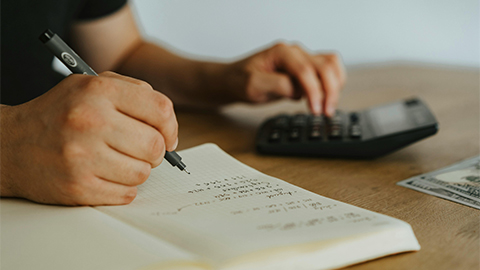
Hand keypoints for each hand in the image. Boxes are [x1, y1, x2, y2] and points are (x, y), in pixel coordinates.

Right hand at [0, 72, 177, 204]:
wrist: (10, 145)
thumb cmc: (59, 114)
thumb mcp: (91, 85)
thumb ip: (133, 92)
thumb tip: (167, 122)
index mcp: (98, 92)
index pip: (160, 110)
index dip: (171, 127)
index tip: (168, 136)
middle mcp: (90, 121)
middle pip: (155, 146)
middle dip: (155, 152)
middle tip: (142, 151)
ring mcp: (82, 157)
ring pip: (143, 172)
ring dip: (137, 170)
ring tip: (118, 162)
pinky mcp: (77, 187)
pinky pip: (126, 194)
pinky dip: (123, 188)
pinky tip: (106, 176)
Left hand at [224, 43, 345, 115]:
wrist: (234, 80)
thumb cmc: (240, 81)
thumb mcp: (252, 86)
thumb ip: (277, 85)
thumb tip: (298, 91)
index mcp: (281, 52)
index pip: (305, 70)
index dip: (314, 91)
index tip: (315, 110)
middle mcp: (295, 52)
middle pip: (324, 66)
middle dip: (329, 91)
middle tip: (326, 112)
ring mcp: (302, 58)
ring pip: (331, 65)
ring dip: (335, 86)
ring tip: (328, 107)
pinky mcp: (306, 68)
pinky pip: (328, 70)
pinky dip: (333, 83)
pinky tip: (326, 99)